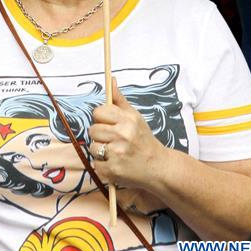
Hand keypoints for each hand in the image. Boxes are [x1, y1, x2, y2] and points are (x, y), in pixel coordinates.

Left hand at [88, 78, 166, 195]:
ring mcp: (118, 153)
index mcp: (128, 119)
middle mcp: (123, 135)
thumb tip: (111, 80)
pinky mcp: (114, 170)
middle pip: (93, 130)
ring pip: (93, 147)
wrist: (158, 167)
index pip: (98, 112)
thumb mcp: (135, 117)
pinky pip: (95, 164)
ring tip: (114, 152)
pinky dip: (103, 166)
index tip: (109, 124)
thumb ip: (119, 100)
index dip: (101, 118)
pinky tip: (115, 164)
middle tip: (113, 140)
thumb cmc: (144, 140)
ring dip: (100, 151)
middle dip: (100, 135)